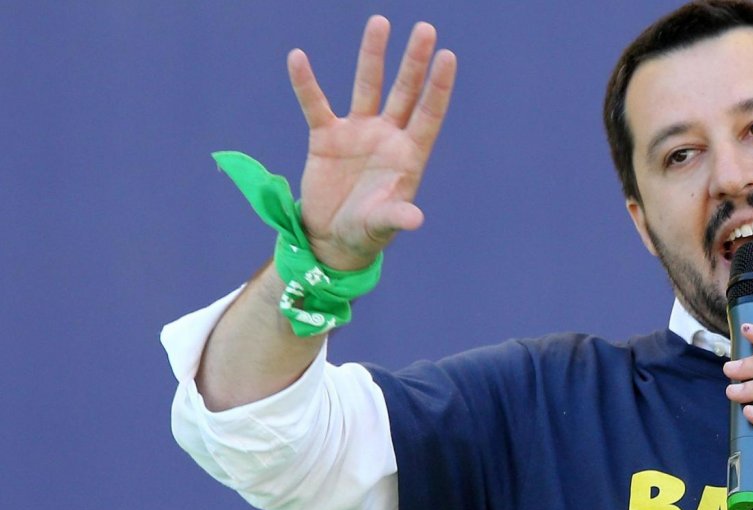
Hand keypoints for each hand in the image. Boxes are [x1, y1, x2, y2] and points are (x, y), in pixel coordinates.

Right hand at [288, 16, 457, 269]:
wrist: (331, 239)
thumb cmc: (366, 233)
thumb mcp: (381, 225)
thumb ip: (396, 217)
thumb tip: (416, 219)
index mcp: (408, 155)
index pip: (428, 114)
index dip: (438, 86)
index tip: (448, 55)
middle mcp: (387, 136)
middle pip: (404, 91)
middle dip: (414, 61)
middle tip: (425, 28)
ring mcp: (358, 133)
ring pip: (368, 86)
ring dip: (373, 55)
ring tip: (380, 21)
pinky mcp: (326, 137)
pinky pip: (315, 105)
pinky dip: (306, 84)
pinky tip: (298, 58)